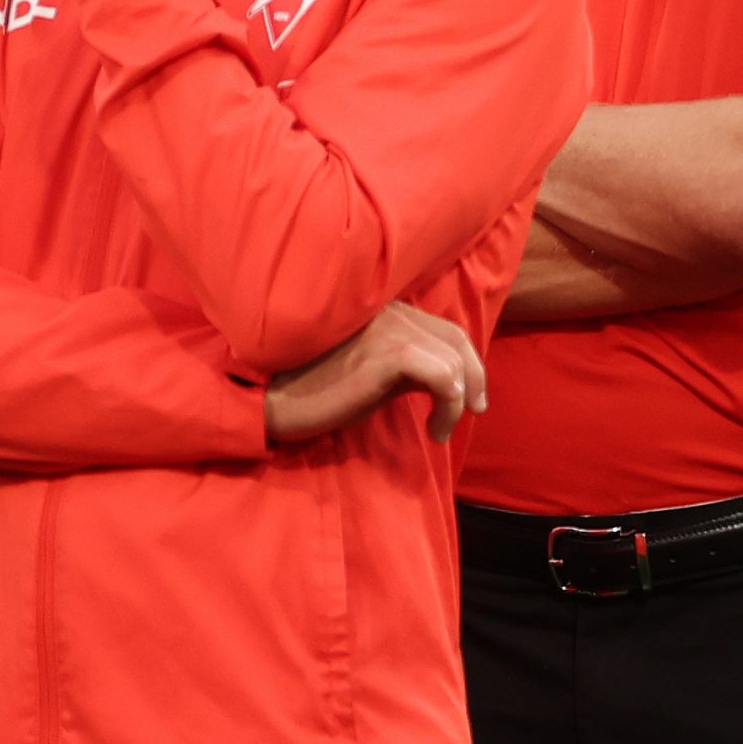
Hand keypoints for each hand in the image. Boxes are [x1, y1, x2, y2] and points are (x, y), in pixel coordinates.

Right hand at [265, 302, 486, 443]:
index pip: (443, 330)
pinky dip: (450, 403)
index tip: (470, 396)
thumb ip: (403, 364)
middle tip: (473, 409)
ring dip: (459, 400)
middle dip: (474, 377)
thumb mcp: (367, 371)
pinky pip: (443, 376)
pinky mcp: (385, 355)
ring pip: (453, 359)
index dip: (467, 361)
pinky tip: (434, 429)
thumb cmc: (313, 389)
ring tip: (440, 430)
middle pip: (455, 340)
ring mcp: (389, 330)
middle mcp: (392, 313)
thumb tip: (444, 380)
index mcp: (387, 312)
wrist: (267, 398)